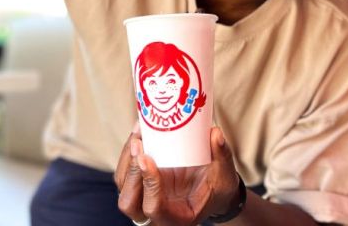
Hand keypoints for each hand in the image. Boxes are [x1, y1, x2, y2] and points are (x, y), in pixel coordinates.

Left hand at [115, 124, 240, 225]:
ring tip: (139, 132)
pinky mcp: (139, 182)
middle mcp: (155, 212)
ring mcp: (144, 197)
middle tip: (138, 144)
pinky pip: (125, 169)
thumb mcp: (225, 175)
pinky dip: (129, 150)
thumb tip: (215, 133)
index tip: (147, 158)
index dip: (149, 185)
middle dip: (130, 172)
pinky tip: (140, 130)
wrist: (211, 187)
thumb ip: (221, 156)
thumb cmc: (218, 186)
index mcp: (176, 218)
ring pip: (122, 184)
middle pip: (128, 202)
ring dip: (127, 157)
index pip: (154, 208)